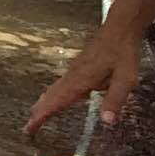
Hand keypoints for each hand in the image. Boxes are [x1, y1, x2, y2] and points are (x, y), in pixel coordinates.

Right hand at [27, 16, 144, 134]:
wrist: (120, 27)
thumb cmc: (123, 51)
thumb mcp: (126, 78)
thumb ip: (115, 100)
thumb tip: (106, 122)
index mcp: (81, 80)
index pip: (56, 102)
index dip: (41, 116)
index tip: (29, 128)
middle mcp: (73, 75)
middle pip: (50, 96)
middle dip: (38, 112)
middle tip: (28, 127)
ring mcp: (75, 69)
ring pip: (54, 89)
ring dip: (44, 103)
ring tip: (37, 114)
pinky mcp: (79, 65)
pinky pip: (61, 83)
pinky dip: (53, 93)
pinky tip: (58, 94)